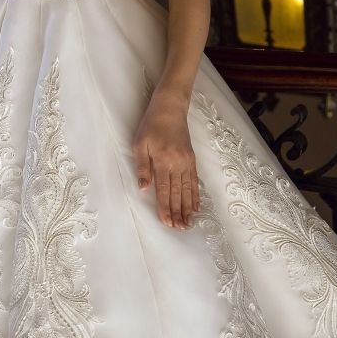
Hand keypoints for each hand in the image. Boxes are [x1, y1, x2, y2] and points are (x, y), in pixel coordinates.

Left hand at [132, 90, 199, 228]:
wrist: (170, 108)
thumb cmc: (151, 125)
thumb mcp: (140, 143)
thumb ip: (142, 167)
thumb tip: (143, 188)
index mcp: (163, 161)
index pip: (164, 190)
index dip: (165, 208)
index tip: (167, 222)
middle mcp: (177, 164)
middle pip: (178, 193)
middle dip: (178, 213)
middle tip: (180, 229)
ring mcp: (187, 162)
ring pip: (188, 190)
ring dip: (188, 208)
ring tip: (189, 223)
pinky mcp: (192, 159)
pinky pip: (194, 181)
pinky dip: (195, 195)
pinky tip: (196, 206)